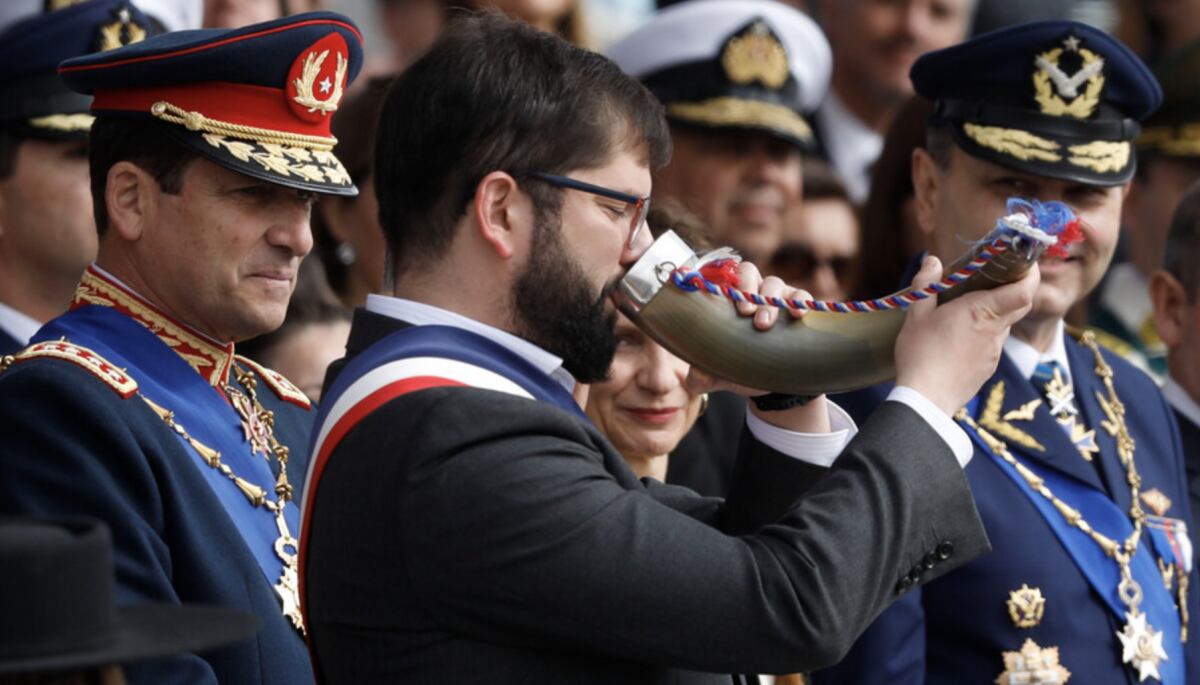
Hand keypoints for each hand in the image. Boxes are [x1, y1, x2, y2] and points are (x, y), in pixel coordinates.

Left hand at [684, 261, 829, 432]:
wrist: (772, 382)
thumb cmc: (739, 367)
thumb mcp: (719, 373)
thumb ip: (701, 377)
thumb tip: (696, 378)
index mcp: (727, 299)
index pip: (720, 277)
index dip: (720, 281)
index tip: (721, 298)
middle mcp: (751, 291)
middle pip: (747, 272)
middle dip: (745, 288)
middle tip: (744, 311)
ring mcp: (776, 296)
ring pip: (774, 283)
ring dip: (769, 300)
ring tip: (763, 324)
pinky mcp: (798, 305)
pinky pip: (801, 295)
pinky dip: (799, 300)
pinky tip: (797, 314)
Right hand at [894, 255, 1038, 415]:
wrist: (925, 400)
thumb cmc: (920, 354)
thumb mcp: (916, 315)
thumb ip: (927, 284)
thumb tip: (933, 261)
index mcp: (981, 311)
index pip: (1024, 291)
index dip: (1030, 274)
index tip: (1024, 262)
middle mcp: (995, 330)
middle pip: (1021, 304)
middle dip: (1017, 287)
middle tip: (998, 278)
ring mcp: (995, 351)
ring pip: (1005, 324)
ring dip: (995, 313)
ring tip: (968, 311)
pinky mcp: (989, 367)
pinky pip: (994, 343)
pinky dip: (985, 334)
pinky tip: (961, 339)